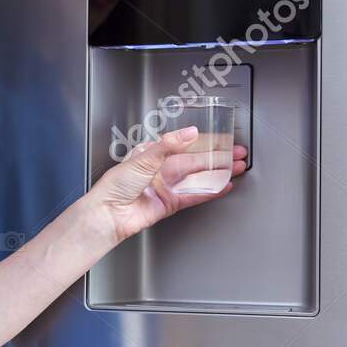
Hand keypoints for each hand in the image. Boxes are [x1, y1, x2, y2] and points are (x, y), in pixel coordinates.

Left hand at [86, 126, 248, 243]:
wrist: (109, 213)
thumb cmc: (115, 185)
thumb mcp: (144, 157)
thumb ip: (169, 145)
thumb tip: (189, 132)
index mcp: (152, 153)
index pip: (184, 144)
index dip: (204, 141)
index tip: (222, 139)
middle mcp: (161, 169)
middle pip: (195, 161)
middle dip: (217, 157)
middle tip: (236, 153)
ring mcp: (167, 187)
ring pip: (198, 177)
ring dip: (218, 172)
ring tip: (236, 168)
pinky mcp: (170, 203)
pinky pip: (194, 195)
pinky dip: (210, 190)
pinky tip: (222, 186)